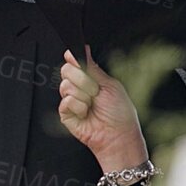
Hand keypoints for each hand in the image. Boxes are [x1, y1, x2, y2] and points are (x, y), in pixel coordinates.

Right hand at [58, 48, 148, 172]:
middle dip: (82, 79)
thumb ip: (93, 68)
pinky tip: (85, 113)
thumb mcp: (110, 85)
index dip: (73, 59)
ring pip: (66, 86)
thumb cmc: (119, 114)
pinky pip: (66, 101)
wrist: (117, 136)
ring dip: (83, 95)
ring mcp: (71, 101)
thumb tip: (84, 50)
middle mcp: (79, 88)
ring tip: (92, 105)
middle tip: (94, 91)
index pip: (75, 62)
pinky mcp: (65, 114)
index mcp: (90, 79)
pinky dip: (78, 106)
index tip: (74, 57)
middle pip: (66, 71)